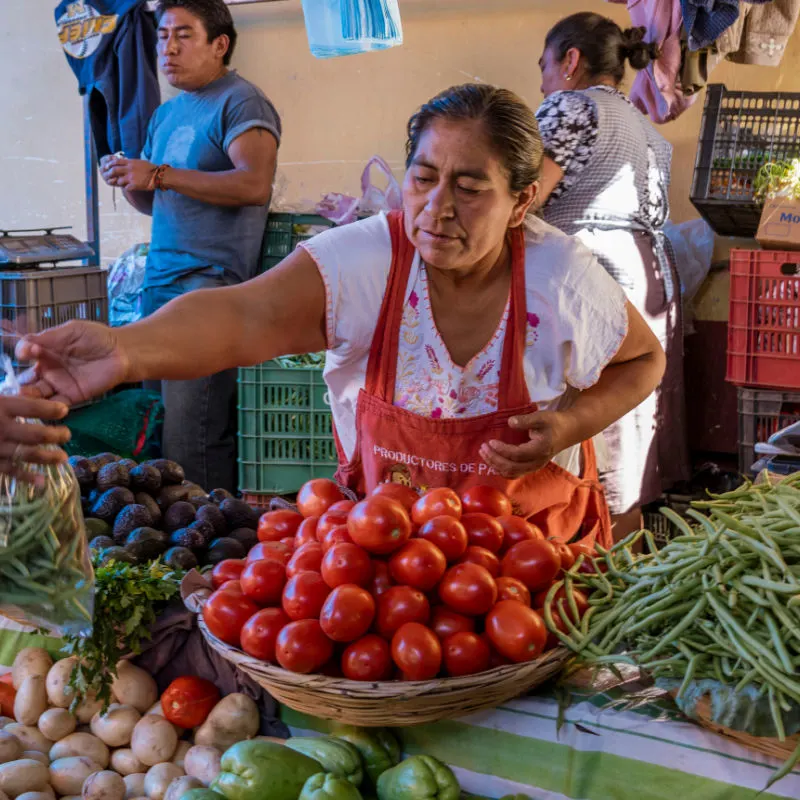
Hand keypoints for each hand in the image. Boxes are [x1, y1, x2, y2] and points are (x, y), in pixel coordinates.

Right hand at [0, 395, 70, 483]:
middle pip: (35, 433)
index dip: (50, 409)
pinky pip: (9, 470)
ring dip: (47, 457)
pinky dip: (26, 477)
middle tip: (67, 435)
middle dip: (54, 435)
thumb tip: (29, 395)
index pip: (31, 406)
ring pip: (26, 453)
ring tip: (62, 458)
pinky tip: (41, 481)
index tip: (64, 410)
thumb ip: (7, 399)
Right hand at [15, 321, 129, 405]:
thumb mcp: (73, 330)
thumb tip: (26, 341)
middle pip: (27, 377)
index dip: (25, 351)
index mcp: (46, 350)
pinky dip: (50, 408)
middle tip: (18, 384)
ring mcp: (60, 384)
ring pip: (38, 393)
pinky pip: (57, 404)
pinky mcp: (73, 396)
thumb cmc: (98, 338)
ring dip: (30, 397)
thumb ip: (51, 336)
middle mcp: (49, 368)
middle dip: (21, 381)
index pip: (27, 352)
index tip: (29, 351)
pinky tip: (46, 407)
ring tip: (25, 397)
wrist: (122, 352)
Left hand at [99, 155, 155, 190]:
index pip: (116, 161)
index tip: (107, 167)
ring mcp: (131, 178)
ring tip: (123, 183)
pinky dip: (127, 188)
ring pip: (119, 180)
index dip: (110, 164)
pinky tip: (130, 187)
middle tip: (110, 176)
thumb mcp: (139, 162)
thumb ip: (130, 162)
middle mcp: (129, 169)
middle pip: (114, 170)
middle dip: (110, 174)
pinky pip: (126, 188)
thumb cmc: (151, 168)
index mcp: (130, 163)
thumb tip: (124, 161)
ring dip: (120, 182)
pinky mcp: (134, 185)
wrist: (158, 176)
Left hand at [479, 410, 575, 478]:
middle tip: (482, 448)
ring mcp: (533, 467)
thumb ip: (526, 420)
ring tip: (484, 453)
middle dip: (494, 459)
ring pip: (511, 473)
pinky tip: (492, 460)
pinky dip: (500, 469)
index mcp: (540, 450)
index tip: (490, 441)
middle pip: (511, 467)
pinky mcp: (530, 467)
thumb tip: (509, 422)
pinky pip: (513, 473)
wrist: (568, 431)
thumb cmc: (554, 422)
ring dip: (495, 465)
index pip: (516, 455)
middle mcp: (536, 462)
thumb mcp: (542, 417)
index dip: (501, 450)